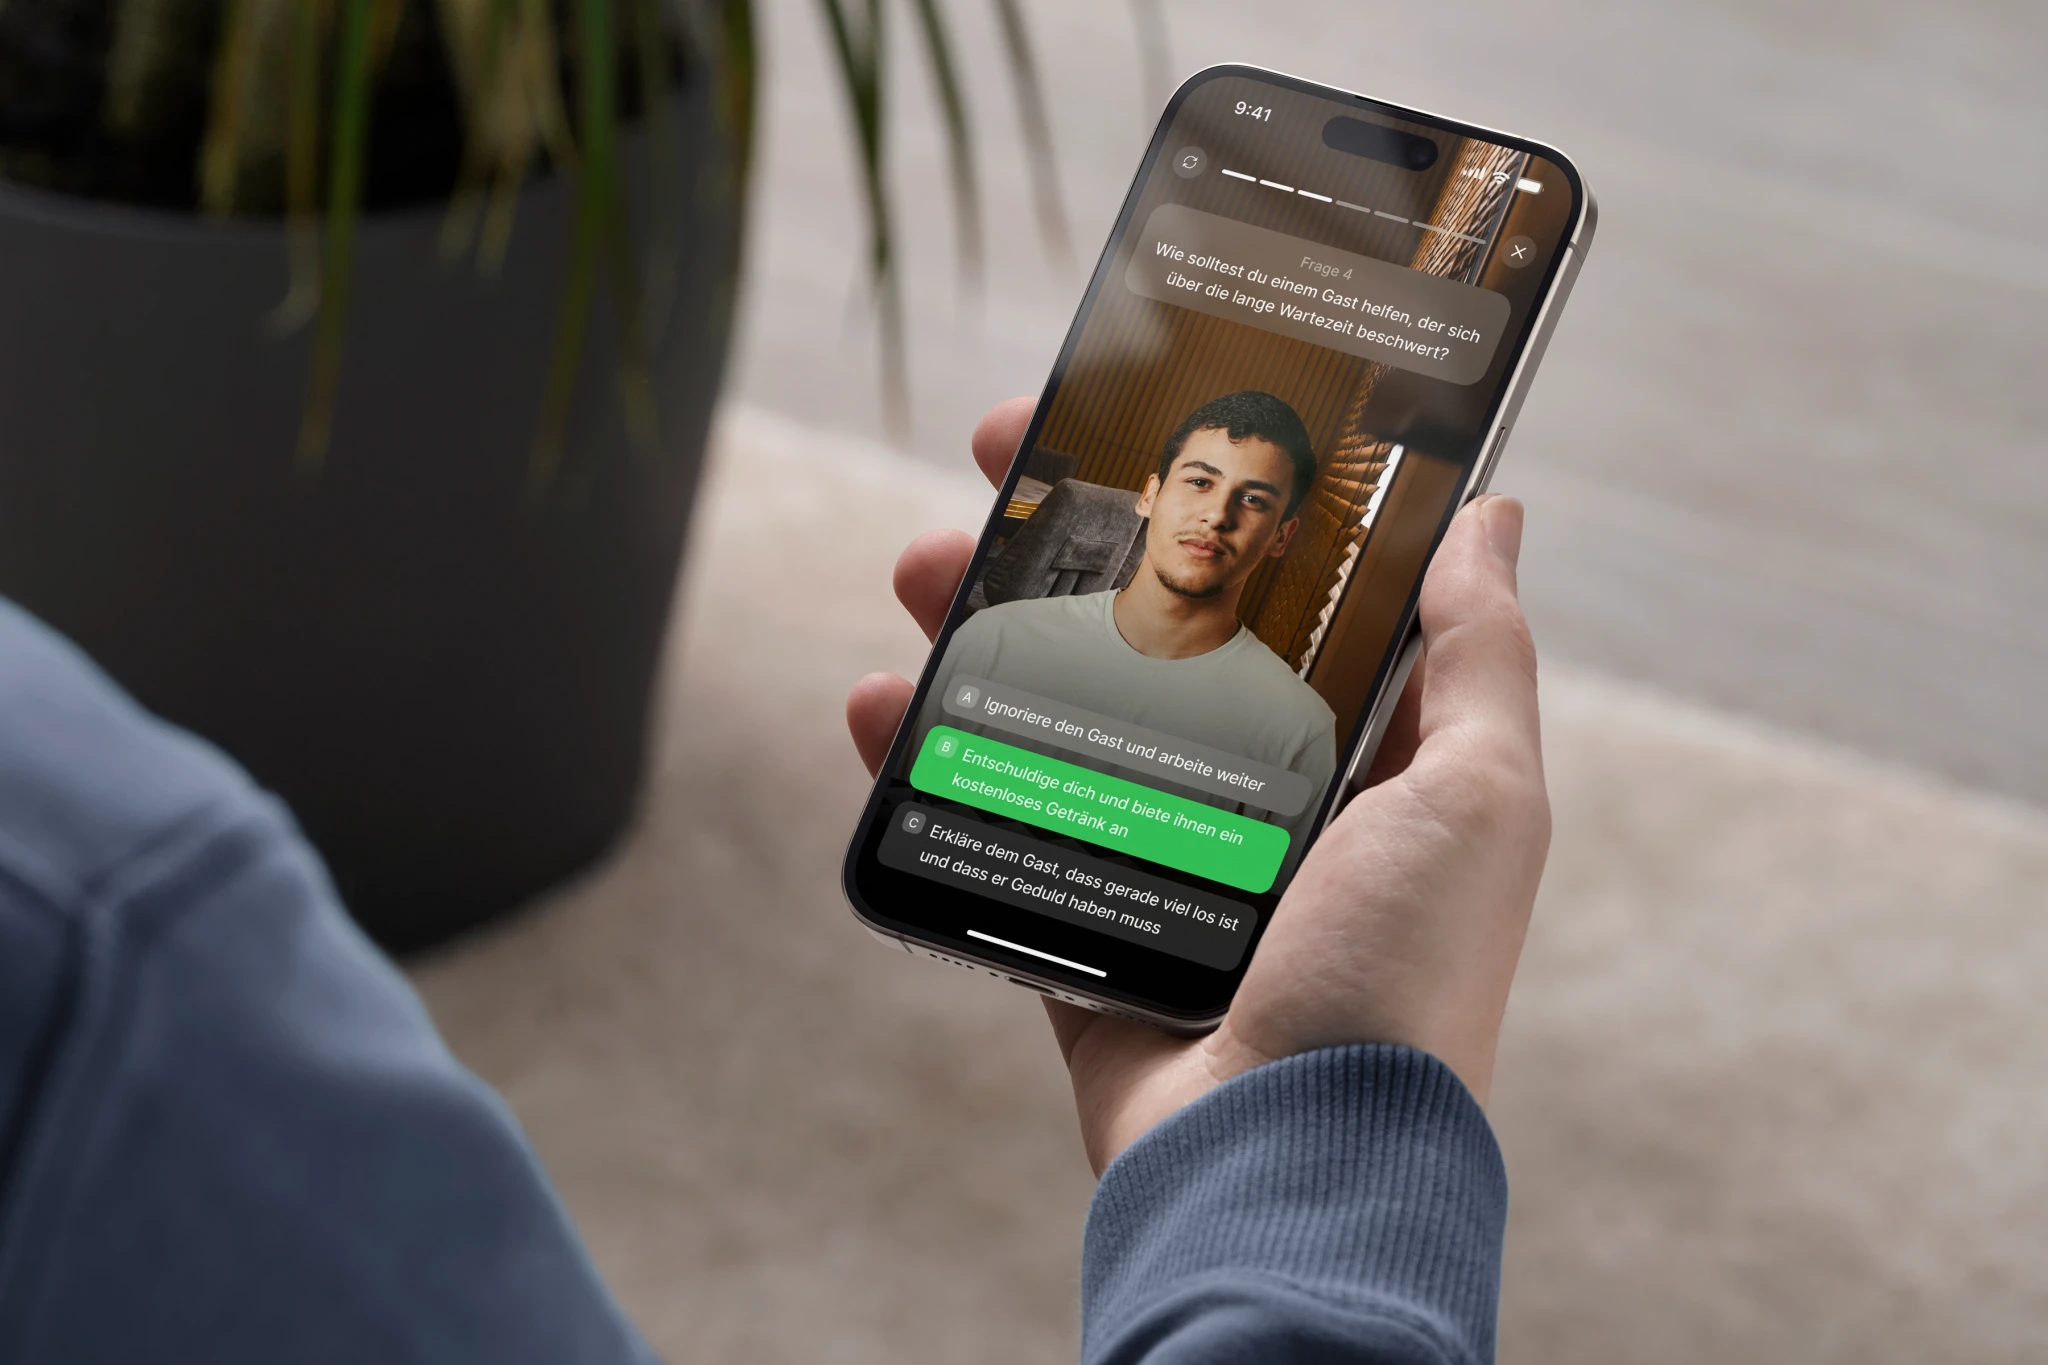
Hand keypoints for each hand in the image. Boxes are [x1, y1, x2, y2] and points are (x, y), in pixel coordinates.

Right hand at [847, 399, 1549, 1173]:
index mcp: (1356, 748)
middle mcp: (1256, 790)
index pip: (1274, 583)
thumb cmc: (1406, 980)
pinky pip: (990, 818)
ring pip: (1052, 705)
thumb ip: (1478, 653)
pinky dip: (923, 762)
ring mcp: (1156, 854)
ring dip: (978, 626)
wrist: (1290, 1170)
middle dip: (1067, 541)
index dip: (1208, 493)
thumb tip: (1496, 511)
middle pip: (1143, 628)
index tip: (1139, 416)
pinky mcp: (1076, 923)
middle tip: (998, 469)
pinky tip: (880, 707)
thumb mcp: (1478, 797)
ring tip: (922, 572)